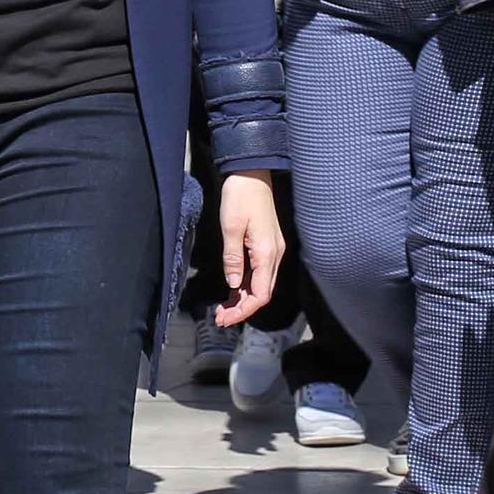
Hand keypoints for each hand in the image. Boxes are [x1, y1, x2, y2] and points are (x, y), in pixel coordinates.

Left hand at [211, 171, 285, 327]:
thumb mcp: (231, 228)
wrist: (252, 174)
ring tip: (223, 309)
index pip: (260, 294)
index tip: (226, 318)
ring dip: (243, 299)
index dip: (244, 310)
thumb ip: (232, 258)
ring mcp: (272, 251)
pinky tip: (231, 291)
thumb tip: (232, 284)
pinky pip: (258, 273)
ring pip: (259, 285)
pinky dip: (245, 285)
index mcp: (267, 254)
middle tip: (220, 318)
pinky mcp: (266, 246)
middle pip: (261, 293)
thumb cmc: (241, 197)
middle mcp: (274, 255)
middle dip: (242, 309)